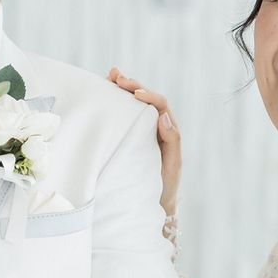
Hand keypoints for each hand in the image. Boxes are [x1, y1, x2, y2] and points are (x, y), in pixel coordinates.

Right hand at [108, 67, 180, 217]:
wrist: (155, 202)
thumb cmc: (165, 184)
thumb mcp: (172, 164)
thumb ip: (172, 141)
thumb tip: (164, 117)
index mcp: (168, 130)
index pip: (160, 105)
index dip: (148, 96)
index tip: (134, 94)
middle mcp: (156, 126)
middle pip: (146, 99)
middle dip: (132, 85)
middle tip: (117, 78)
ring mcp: (142, 130)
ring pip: (133, 104)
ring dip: (122, 88)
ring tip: (111, 76)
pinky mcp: (129, 136)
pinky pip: (124, 115)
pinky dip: (115, 101)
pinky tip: (105, 90)